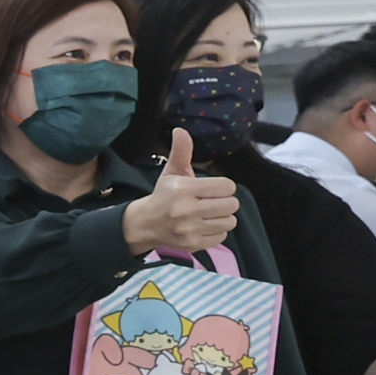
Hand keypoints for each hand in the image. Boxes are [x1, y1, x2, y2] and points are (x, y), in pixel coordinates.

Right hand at [121, 132, 236, 256]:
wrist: (144, 224)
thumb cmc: (163, 196)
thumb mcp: (171, 172)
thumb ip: (181, 152)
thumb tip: (180, 130)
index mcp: (183, 189)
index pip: (227, 187)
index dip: (222, 187)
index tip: (212, 189)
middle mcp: (186, 210)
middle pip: (231, 205)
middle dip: (224, 202)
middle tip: (211, 202)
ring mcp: (189, 229)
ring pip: (229, 222)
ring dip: (222, 217)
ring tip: (208, 215)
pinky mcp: (192, 243)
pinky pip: (222, 237)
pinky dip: (216, 232)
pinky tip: (203, 226)